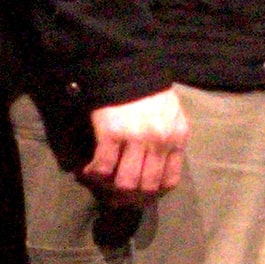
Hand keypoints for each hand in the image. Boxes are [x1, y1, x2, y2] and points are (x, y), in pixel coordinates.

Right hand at [81, 85, 187, 202]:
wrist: (126, 66)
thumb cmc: (148, 91)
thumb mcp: (171, 115)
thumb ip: (168, 140)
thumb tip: (153, 168)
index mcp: (178, 137)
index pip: (169, 181)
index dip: (152, 193)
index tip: (138, 194)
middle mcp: (160, 141)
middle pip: (147, 186)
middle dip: (130, 197)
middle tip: (115, 196)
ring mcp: (137, 138)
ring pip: (125, 183)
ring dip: (110, 188)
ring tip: (101, 183)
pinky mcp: (112, 133)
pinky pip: (103, 167)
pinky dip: (93, 174)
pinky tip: (87, 171)